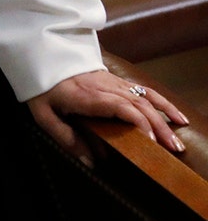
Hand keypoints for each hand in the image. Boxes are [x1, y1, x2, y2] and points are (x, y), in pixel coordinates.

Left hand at [27, 70, 189, 166]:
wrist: (42, 58)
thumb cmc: (42, 88)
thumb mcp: (44, 115)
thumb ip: (65, 137)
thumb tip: (89, 162)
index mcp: (88, 96)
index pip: (120, 106)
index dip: (137, 122)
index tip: (149, 140)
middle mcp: (105, 87)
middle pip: (138, 105)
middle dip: (159, 128)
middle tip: (172, 149)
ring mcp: (114, 83)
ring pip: (145, 98)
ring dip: (164, 119)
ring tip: (177, 140)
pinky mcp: (117, 82)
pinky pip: (144, 91)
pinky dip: (163, 103)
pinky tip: (176, 117)